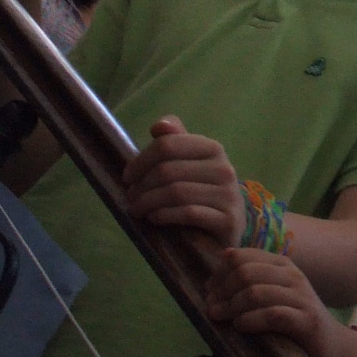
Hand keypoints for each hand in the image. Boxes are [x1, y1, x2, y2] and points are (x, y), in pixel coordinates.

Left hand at [121, 115, 244, 244]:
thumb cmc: (201, 193)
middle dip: (142, 185)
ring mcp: (228, 195)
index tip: (127, 176)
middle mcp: (224, 169)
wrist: (228, 229)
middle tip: (130, 198)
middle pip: (168, 170)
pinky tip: (155, 218)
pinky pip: (188, 213)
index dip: (141, 160)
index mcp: (212, 148)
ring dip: (148, 202)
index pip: (168, 145)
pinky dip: (165, 215)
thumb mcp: (189, 164)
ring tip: (137, 209)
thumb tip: (158, 126)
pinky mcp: (228, 221)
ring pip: (176, 192)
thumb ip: (174, 142)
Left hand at [206, 247, 326, 347]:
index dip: (220, 272)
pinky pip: (272, 315)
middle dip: (223, 290)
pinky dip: (251, 320)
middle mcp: (293, 276)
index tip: (209, 290)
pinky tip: (240, 326)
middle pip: (246, 273)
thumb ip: (248, 286)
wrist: (333, 349)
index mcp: (282, 265)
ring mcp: (301, 297)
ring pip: (256, 292)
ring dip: (232, 306)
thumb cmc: (294, 324)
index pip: (244, 257)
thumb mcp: (272, 298)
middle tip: (211, 308)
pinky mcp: (307, 321)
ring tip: (220, 317)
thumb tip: (210, 285)